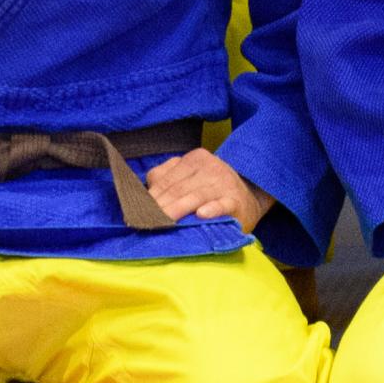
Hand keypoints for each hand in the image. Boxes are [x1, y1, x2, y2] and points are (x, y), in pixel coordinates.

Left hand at [142, 145, 274, 231]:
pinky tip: (202, 215)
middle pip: (178, 189)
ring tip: (162, 223)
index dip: (149, 197)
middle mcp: (211, 167)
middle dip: (158, 208)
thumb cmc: (209, 191)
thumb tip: (138, 195)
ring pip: (195, 197)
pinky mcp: (236, 201)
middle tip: (143, 223)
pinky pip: (222, 204)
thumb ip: (165, 180)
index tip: (135, 213)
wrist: (248, 199)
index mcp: (196, 158)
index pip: (166, 179)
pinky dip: (212, 209)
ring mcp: (225, 183)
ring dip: (177, 210)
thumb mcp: (188, 178)